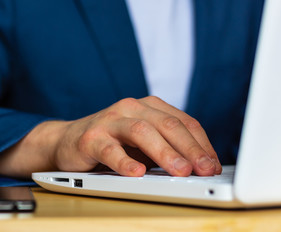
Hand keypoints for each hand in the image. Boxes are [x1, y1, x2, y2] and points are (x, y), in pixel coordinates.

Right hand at [0, 96, 221, 177]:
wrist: (67, 140)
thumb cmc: (111, 142)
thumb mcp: (143, 143)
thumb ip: (166, 148)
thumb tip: (200, 167)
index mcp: (148, 106)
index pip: (183, 122)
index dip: (201, 144)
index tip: (213, 165)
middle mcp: (130, 108)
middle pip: (167, 124)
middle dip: (190, 149)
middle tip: (205, 169)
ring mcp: (110, 120)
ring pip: (142, 131)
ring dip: (164, 153)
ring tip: (180, 172)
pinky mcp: (91, 137)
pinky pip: (110, 149)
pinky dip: (125, 162)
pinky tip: (137, 173)